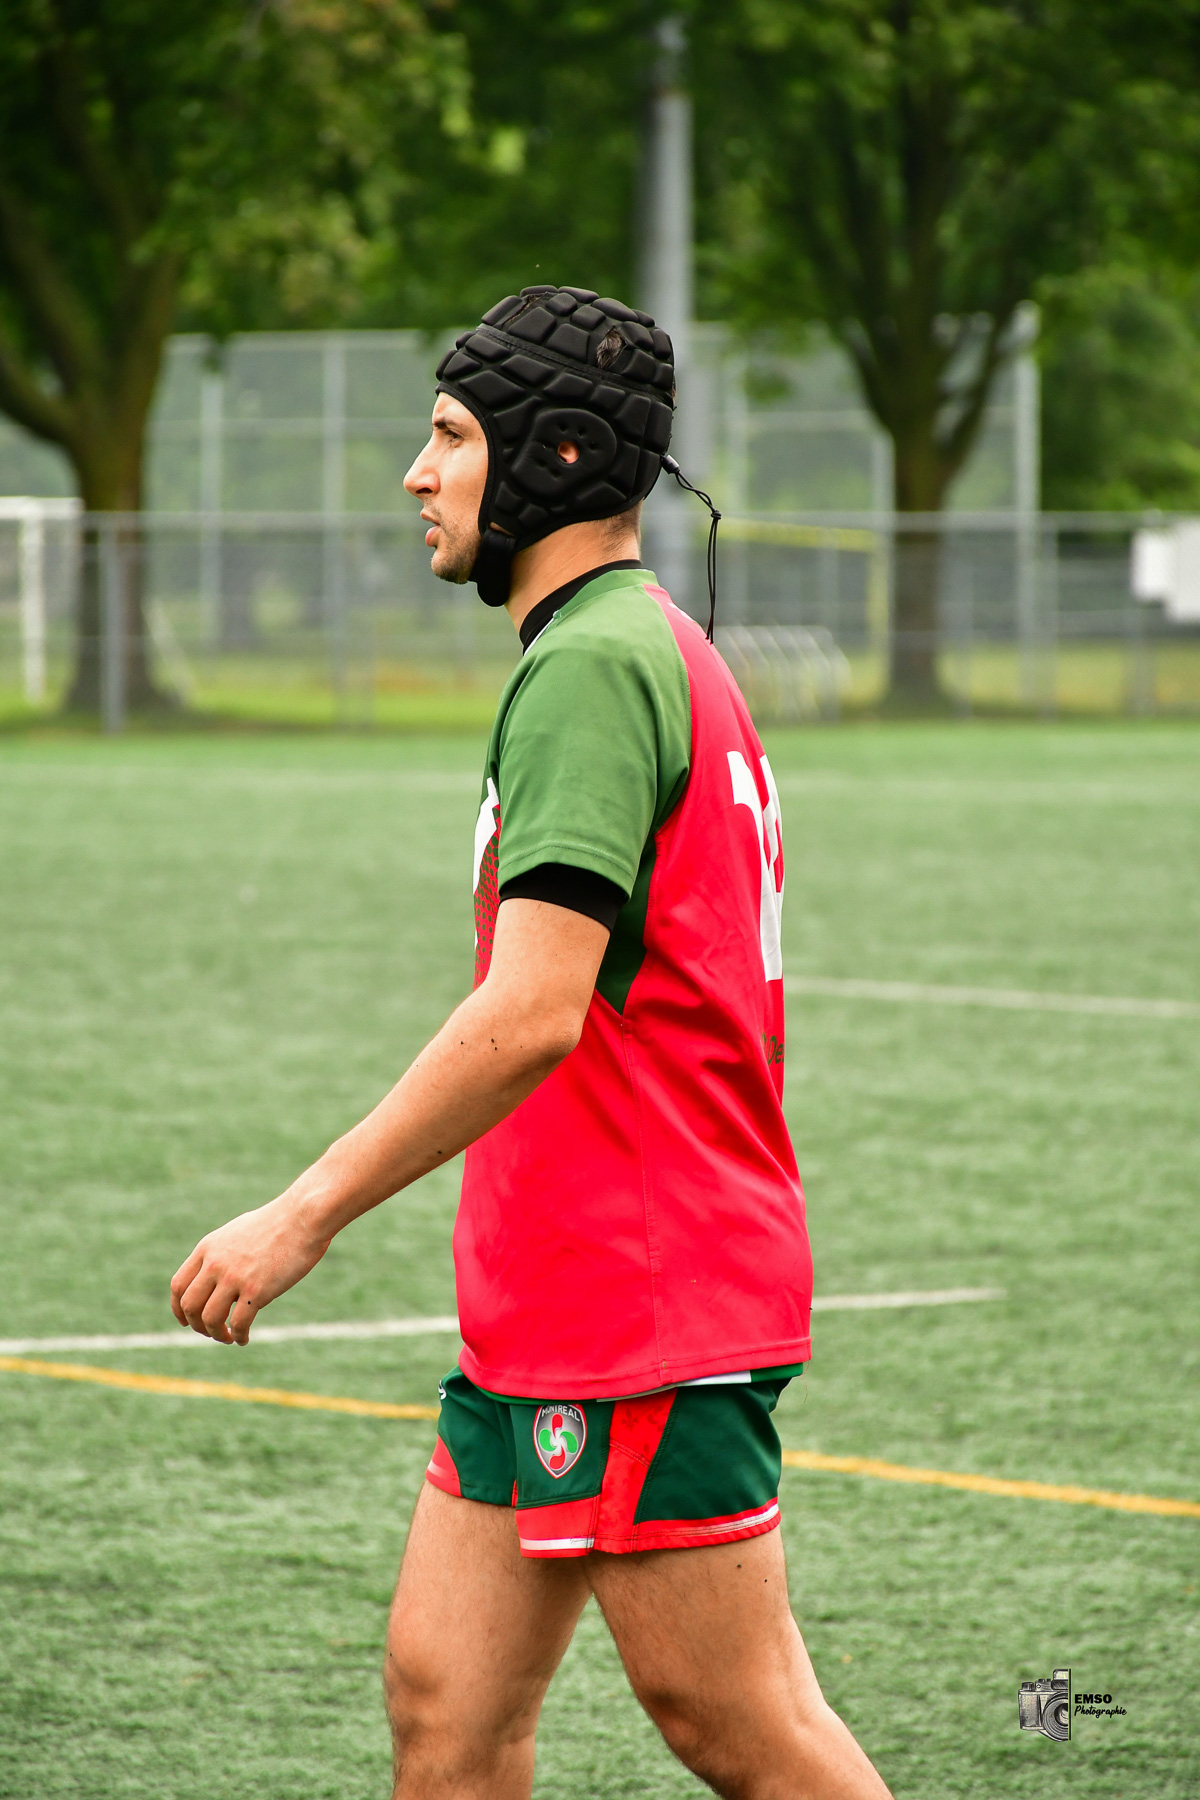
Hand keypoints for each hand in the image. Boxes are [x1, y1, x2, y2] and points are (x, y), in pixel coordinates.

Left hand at [170, 1195, 330, 1344]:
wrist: (303, 1216)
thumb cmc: (277, 1223)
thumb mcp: (238, 1232)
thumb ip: (222, 1252)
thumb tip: (216, 1273)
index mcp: (208, 1247)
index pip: (179, 1285)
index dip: (178, 1309)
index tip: (186, 1321)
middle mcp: (216, 1263)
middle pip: (190, 1306)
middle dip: (197, 1325)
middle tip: (211, 1332)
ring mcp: (234, 1277)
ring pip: (210, 1319)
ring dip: (216, 1334)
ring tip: (228, 1337)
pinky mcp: (256, 1290)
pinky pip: (238, 1323)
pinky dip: (238, 1336)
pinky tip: (244, 1338)